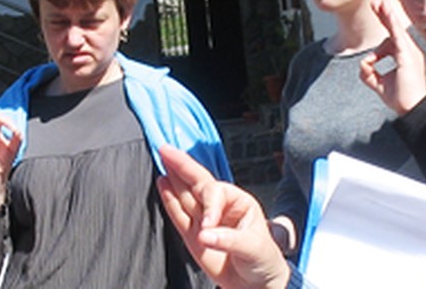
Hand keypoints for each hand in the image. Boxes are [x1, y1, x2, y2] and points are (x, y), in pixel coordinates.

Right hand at [157, 145, 289, 288]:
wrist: (257, 284)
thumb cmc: (263, 260)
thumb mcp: (253, 247)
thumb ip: (229, 239)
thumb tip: (204, 234)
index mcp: (238, 202)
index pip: (216, 194)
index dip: (209, 206)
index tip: (207, 227)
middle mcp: (220, 207)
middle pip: (198, 182)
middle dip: (183, 166)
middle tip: (166, 150)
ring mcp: (205, 220)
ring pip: (186, 195)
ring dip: (173, 177)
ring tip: (163, 158)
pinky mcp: (194, 236)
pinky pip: (179, 215)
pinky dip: (169, 201)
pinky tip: (163, 184)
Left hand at [359, 0, 425, 113]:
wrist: (411, 110)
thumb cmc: (400, 98)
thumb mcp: (378, 83)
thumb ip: (368, 72)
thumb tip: (362, 63)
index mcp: (405, 55)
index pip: (393, 35)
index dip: (385, 21)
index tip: (377, 9)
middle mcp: (410, 51)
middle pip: (395, 28)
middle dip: (385, 14)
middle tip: (375, 2)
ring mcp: (411, 53)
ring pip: (397, 29)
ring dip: (388, 15)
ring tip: (379, 3)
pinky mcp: (408, 56)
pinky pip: (398, 37)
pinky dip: (392, 24)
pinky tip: (387, 14)